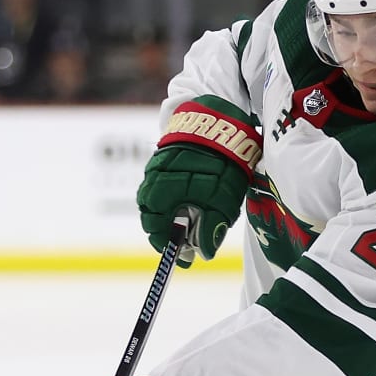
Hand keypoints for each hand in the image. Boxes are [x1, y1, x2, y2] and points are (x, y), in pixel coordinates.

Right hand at [139, 95, 262, 264]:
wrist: (221, 115)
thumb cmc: (223, 158)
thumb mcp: (223, 198)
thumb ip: (211, 227)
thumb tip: (203, 253)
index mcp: (164, 190)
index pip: (155, 227)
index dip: (167, 246)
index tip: (182, 260)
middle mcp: (154, 178)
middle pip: (152, 215)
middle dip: (167, 232)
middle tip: (186, 246)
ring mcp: (157, 166)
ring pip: (155, 200)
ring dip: (169, 216)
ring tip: (190, 225)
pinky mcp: (163, 156)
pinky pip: (161, 185)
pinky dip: (171, 199)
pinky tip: (188, 202)